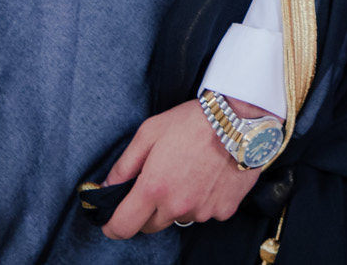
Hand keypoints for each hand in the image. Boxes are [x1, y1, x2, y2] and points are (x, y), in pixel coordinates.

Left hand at [102, 97, 263, 238]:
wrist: (240, 120)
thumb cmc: (192, 122)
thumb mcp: (148, 133)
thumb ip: (123, 165)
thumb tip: (106, 187)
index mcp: (154, 188)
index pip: (123, 227)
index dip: (113, 226)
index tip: (112, 221)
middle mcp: (177, 206)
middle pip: (150, 226)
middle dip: (147, 211)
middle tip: (158, 183)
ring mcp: (202, 211)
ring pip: (179, 218)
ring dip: (177, 204)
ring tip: (189, 173)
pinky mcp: (223, 210)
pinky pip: (204, 213)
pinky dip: (202, 201)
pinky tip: (208, 176)